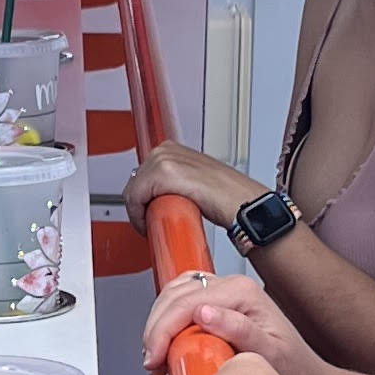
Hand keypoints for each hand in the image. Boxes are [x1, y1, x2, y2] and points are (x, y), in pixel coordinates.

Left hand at [125, 141, 246, 235]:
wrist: (242, 204)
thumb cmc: (225, 197)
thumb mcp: (193, 180)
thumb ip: (175, 182)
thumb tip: (158, 197)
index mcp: (171, 149)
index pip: (140, 175)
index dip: (141, 198)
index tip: (147, 213)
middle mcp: (166, 150)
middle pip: (134, 182)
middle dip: (140, 205)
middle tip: (152, 222)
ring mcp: (164, 159)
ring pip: (133, 191)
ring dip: (140, 212)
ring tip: (155, 224)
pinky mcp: (163, 173)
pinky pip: (135, 198)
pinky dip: (138, 215)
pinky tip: (150, 225)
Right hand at [143, 262, 322, 374]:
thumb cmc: (293, 370)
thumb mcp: (271, 355)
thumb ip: (240, 332)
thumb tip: (204, 313)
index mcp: (242, 293)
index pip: (186, 302)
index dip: (163, 330)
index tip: (155, 359)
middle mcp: (232, 287)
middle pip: (175, 295)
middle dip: (156, 329)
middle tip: (153, 363)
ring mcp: (223, 293)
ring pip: (172, 296)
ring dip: (158, 326)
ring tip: (157, 358)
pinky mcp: (216, 304)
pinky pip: (179, 303)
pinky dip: (166, 323)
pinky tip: (166, 348)